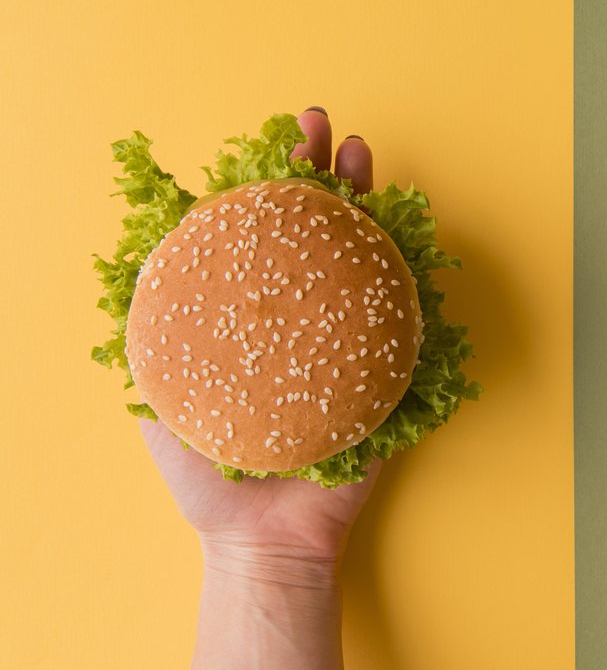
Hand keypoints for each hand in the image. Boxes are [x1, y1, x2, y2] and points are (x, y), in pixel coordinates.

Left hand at [141, 106, 379, 565]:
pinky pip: (404, 316)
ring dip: (367, 204)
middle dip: (320, 175)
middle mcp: (306, 319)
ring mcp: (351, 341)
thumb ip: (151, 338)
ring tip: (362, 159)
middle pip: (318, 233)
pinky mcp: (389, 372)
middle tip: (322, 130)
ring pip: (364, 258)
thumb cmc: (212, 478)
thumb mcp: (162, 399)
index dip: (266, 186)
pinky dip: (409, 273)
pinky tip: (407, 234)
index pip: (263, 237)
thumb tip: (133, 262)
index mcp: (255, 318)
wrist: (266, 539)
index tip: (267, 145)